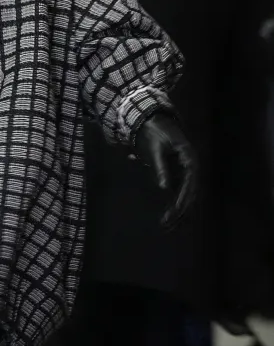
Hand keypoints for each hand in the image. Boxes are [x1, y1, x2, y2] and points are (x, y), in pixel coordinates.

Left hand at [134, 114, 196, 228]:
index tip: (174, 214)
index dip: (182, 201)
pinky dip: (175, 203)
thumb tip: (164, 188)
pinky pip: (180, 192)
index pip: (190, 185)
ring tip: (167, 226)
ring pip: (187, 196)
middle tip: (168, 226)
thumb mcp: (156, 149)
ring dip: (178, 211)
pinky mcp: (180, 174)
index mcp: (190, 159)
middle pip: (191, 194)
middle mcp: (192, 168)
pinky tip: (169, 216)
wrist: (154, 120)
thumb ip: (161, 167)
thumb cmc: (155, 132)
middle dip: (181, 211)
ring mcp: (187, 172)